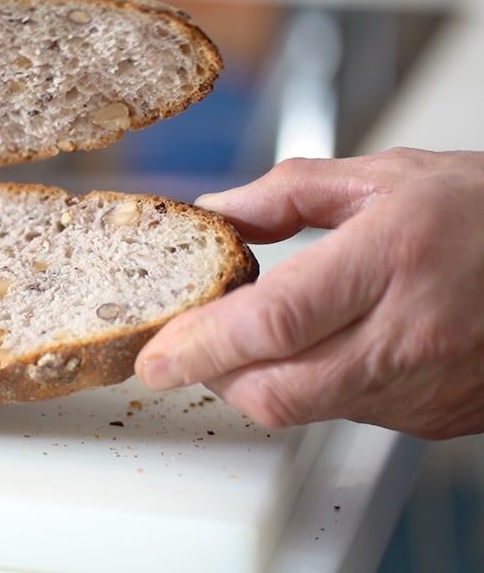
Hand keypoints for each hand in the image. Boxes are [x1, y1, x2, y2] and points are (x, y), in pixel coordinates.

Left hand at [135, 148, 483, 439]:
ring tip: (251, 339)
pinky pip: (349, 415)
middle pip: (276, 391)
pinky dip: (313, 388)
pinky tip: (318, 350)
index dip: (199, 346)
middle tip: (185, 351)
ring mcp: (425, 386)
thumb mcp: (388, 175)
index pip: (270, 324)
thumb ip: (290, 192)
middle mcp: (409, 334)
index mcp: (390, 260)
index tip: (154, 354)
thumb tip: (218, 213)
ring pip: (307, 410)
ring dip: (259, 382)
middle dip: (213, 378)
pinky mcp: (437, 417)